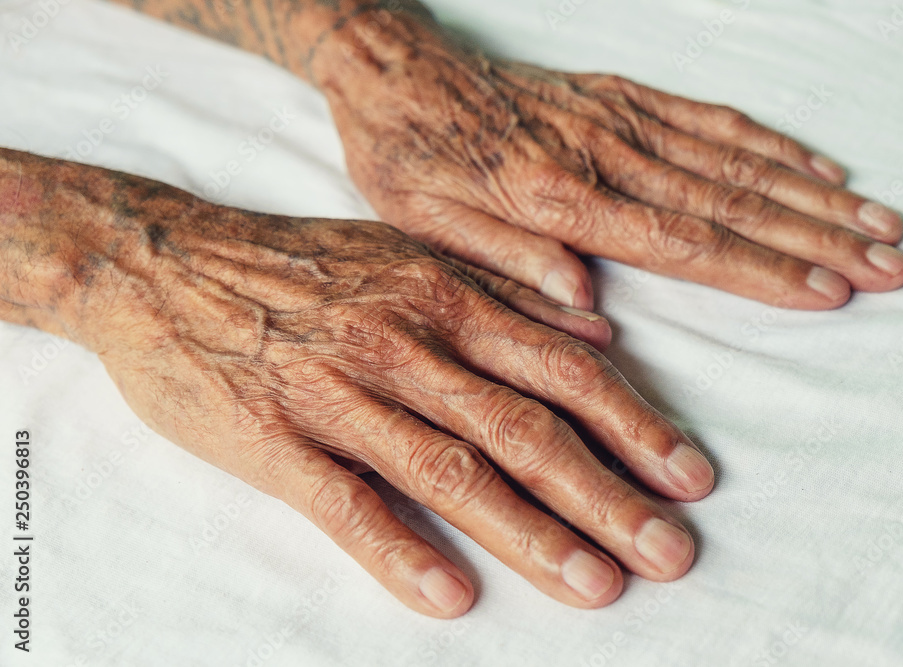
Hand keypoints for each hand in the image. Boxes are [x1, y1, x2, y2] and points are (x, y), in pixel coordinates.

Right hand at [32, 161, 713, 617]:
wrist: (166, 263)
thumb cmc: (301, 265)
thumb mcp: (410, 254)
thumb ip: (506, 292)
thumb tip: (599, 330)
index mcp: (444, 298)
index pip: (561, 371)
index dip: (635, 425)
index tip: (691, 477)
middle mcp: (405, 343)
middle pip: (524, 428)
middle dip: (606, 494)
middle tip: (672, 553)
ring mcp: (338, 392)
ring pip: (449, 469)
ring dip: (528, 532)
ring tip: (596, 586)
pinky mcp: (272, 437)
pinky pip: (343, 502)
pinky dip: (398, 550)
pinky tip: (449, 597)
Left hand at [320, 14, 902, 310]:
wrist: (394, 72)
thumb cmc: (407, 158)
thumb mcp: (427, 228)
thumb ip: (508, 264)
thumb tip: (587, 312)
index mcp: (554, 197)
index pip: (679, 240)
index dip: (759, 269)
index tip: (828, 288)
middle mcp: (601, 152)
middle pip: (727, 200)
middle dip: (814, 237)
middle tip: (887, 263)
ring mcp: (617, 117)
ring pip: (733, 158)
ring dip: (810, 194)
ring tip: (876, 222)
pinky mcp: (619, 95)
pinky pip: (707, 117)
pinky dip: (768, 143)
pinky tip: (814, 167)